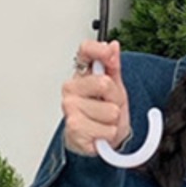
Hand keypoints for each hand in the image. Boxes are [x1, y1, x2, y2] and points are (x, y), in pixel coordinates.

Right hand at [62, 39, 131, 155]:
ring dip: (113, 121)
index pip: (85, 51)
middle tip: (108, 105)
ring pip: (110, 111)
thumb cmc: (104, 112)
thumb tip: (113, 46)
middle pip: (105, 84)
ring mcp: (70, 108)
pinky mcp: (74, 128)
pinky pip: (107, 130)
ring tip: (103, 121)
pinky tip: (99, 133)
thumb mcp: (114, 88)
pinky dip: (109, 134)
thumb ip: (113, 66)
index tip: (108, 53)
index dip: (98, 50)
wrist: (98, 140)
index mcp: (81, 74)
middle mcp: (71, 88)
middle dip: (115, 99)